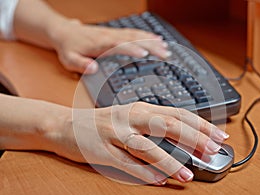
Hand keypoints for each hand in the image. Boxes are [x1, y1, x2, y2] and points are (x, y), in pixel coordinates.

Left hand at [50, 19, 169, 73]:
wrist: (64, 32)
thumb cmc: (68, 47)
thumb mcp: (69, 59)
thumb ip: (80, 64)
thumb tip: (93, 68)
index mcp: (100, 43)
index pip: (120, 45)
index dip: (132, 49)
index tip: (145, 54)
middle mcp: (110, 36)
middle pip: (134, 39)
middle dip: (150, 46)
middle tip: (165, 53)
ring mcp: (114, 33)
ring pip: (136, 35)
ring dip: (152, 40)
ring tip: (165, 47)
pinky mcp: (116, 33)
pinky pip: (134, 32)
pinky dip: (146, 35)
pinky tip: (155, 38)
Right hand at [50, 102, 228, 184]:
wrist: (64, 125)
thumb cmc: (102, 123)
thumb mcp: (130, 117)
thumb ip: (154, 124)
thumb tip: (185, 138)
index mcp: (139, 108)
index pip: (177, 113)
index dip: (200, 124)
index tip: (219, 135)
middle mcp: (129, 117)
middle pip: (167, 125)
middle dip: (193, 138)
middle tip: (212, 151)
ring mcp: (114, 133)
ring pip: (147, 146)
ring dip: (170, 162)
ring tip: (187, 175)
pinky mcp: (101, 151)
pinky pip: (125, 163)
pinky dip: (143, 173)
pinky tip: (158, 180)